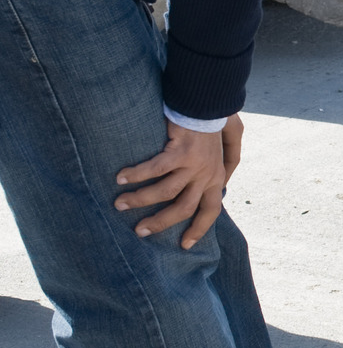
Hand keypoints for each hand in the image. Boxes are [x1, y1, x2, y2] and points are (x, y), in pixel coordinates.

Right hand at [115, 116, 243, 248]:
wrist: (208, 102)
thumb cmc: (208, 126)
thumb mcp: (216, 153)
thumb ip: (209, 172)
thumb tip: (199, 189)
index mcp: (216, 178)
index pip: (211, 210)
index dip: (198, 229)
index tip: (184, 245)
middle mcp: (208, 174)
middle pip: (184, 208)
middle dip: (160, 223)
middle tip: (139, 231)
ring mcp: (195, 164)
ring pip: (166, 192)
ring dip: (140, 200)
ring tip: (119, 204)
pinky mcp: (181, 151)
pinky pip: (154, 169)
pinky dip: (136, 174)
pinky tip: (120, 178)